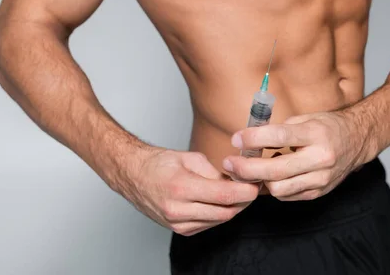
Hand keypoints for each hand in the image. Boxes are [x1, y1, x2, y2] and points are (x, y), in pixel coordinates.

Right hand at [118, 147, 259, 235]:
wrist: (133, 176)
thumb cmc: (157, 163)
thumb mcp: (190, 158)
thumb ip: (215, 171)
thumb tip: (237, 179)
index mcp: (181, 188)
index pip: (224, 196)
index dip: (246, 192)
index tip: (256, 185)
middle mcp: (178, 210)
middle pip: (226, 211)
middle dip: (244, 200)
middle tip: (253, 186)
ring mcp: (178, 223)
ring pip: (220, 219)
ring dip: (233, 207)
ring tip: (239, 191)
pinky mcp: (179, 230)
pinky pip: (209, 224)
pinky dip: (220, 213)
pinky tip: (221, 201)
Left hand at [223, 112, 376, 200]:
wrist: (357, 141)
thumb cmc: (327, 127)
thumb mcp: (305, 119)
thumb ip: (278, 130)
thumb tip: (248, 140)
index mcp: (316, 134)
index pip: (280, 136)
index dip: (253, 139)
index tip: (236, 139)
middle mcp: (320, 159)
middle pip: (275, 171)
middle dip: (246, 169)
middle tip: (229, 163)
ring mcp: (320, 179)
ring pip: (278, 189)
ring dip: (258, 181)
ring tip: (248, 170)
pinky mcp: (318, 193)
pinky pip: (286, 196)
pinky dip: (272, 187)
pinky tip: (268, 176)